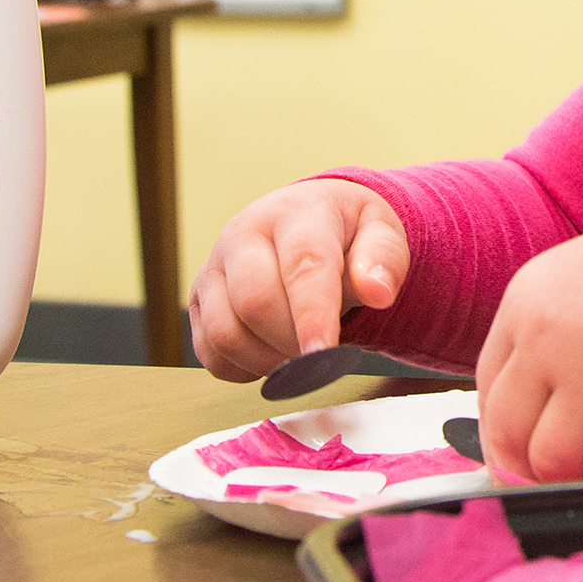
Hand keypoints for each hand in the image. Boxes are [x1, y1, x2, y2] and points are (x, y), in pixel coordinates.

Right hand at [190, 179, 409, 381]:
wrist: (305, 220)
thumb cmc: (346, 232)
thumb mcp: (380, 231)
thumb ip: (384, 259)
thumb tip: (378, 292)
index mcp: (294, 213)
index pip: (302, 266)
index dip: (312, 315)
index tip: (323, 354)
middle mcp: (242, 234)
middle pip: (255, 303)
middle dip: (291, 342)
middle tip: (322, 352)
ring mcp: (214, 266)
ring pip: (225, 332)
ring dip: (266, 360)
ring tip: (297, 353)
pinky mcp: (198, 299)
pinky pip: (209, 352)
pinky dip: (242, 368)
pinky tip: (270, 353)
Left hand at [476, 214, 582, 482]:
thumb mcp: (571, 290)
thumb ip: (536, 351)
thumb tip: (512, 440)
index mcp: (525, 305)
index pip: (488, 397)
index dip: (504, 439)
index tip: (523, 458)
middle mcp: (552, 336)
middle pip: (510, 438)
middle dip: (532, 468)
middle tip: (563, 470)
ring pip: (556, 465)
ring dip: (580, 473)